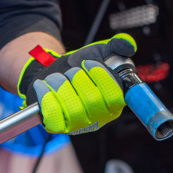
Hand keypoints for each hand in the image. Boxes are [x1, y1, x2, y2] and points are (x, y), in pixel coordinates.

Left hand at [17, 33, 136, 133]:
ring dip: (61, 86)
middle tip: (70, 70)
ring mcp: (78, 125)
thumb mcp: (99, 51)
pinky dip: (46, 97)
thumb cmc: (77, 66)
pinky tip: (43, 85)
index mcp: (114, 102)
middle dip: (77, 78)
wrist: (49, 73)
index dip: (102, 77)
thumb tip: (129, 46)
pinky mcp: (58, 126)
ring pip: (73, 110)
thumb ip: (117, 45)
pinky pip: (54, 117)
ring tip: (55, 77)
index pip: (116, 97)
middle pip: (93, 101)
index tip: (88, 62)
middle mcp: (99, 118)